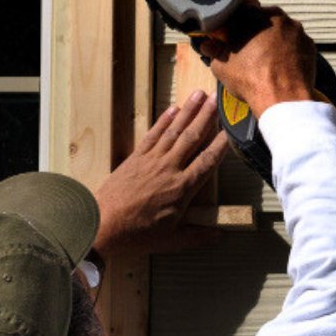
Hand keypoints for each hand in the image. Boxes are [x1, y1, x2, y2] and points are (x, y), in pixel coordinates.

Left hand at [93, 90, 229, 255]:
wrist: (103, 224)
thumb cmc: (138, 234)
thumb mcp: (172, 240)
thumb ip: (198, 235)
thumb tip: (219, 237)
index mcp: (182, 190)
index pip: (207, 162)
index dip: (221, 145)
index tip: (232, 130)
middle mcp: (169, 169)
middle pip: (192, 138)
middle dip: (207, 116)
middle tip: (218, 97)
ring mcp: (151, 160)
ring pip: (174, 131)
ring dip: (188, 110)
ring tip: (200, 94)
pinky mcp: (136, 157)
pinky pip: (153, 134)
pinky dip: (164, 120)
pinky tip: (174, 109)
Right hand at [198, 1, 316, 118]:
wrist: (283, 99)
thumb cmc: (251, 80)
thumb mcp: (222, 67)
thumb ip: (214, 51)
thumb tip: (208, 46)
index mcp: (253, 15)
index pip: (242, 8)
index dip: (236, 22)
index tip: (234, 33)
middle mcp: (277, 16)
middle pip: (264, 19)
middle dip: (257, 31)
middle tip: (250, 50)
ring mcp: (296, 29)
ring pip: (282, 31)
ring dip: (274, 42)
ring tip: (267, 62)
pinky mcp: (309, 44)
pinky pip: (296, 45)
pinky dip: (289, 53)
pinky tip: (282, 67)